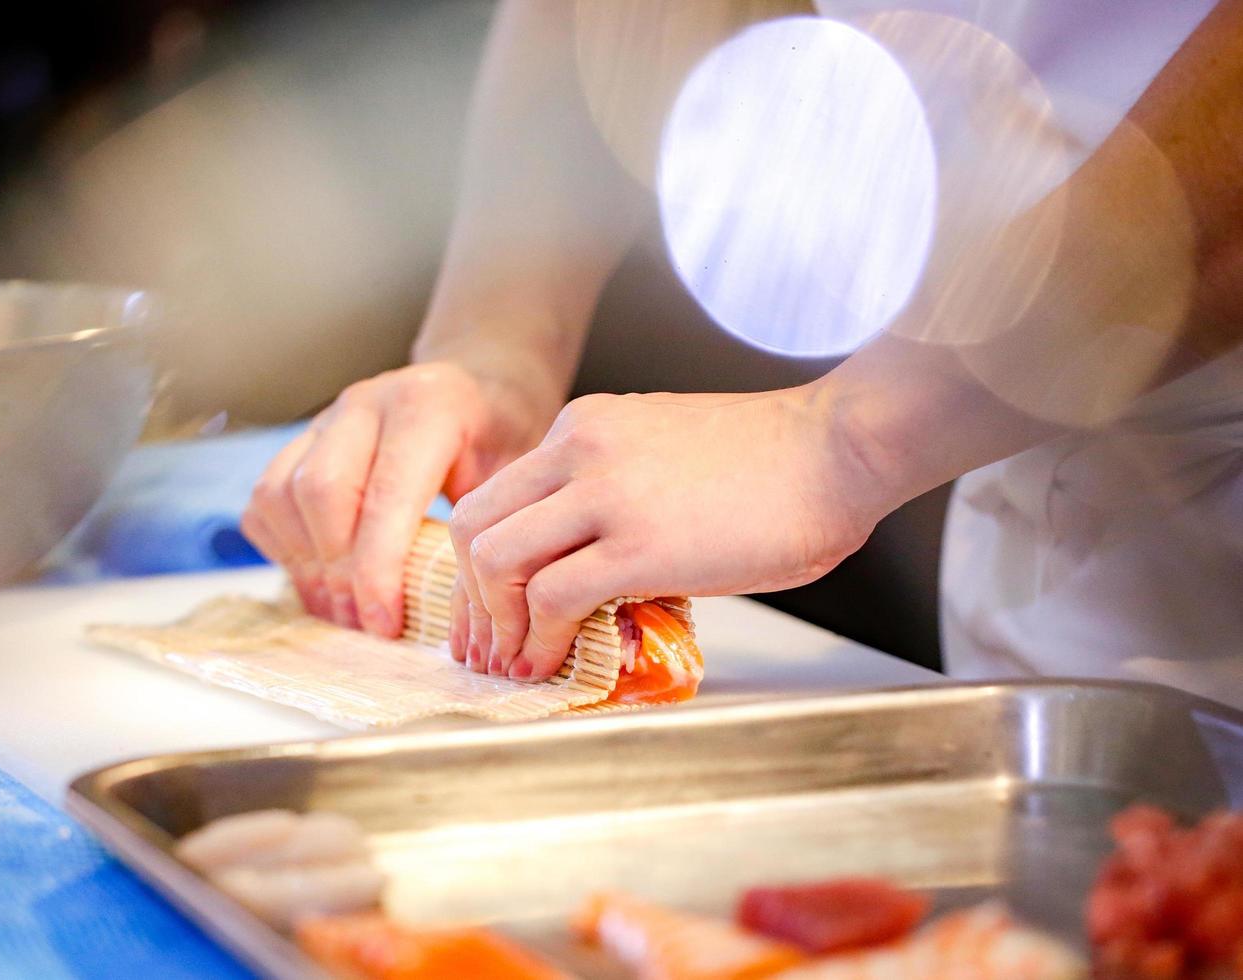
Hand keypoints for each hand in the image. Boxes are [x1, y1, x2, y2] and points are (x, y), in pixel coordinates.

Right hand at [241, 361, 556, 636]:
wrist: (477, 391)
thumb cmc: (500, 443)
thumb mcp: (516, 477)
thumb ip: (483, 529)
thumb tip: (457, 613)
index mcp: (427, 407)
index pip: (385, 495)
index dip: (377, 570)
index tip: (384, 626)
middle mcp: (367, 402)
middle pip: (320, 491)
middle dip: (336, 572)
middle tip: (360, 625)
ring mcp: (327, 418)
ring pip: (282, 493)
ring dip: (304, 565)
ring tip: (339, 612)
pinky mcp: (301, 439)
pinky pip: (265, 498)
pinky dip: (281, 549)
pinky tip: (317, 579)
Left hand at [447, 387, 901, 678]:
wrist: (840, 449)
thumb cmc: (775, 462)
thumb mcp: (664, 453)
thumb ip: (613, 493)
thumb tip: (590, 565)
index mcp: (584, 426)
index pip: (498, 496)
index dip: (480, 564)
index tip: (490, 612)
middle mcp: (579, 448)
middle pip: (472, 525)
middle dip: (470, 599)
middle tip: (489, 648)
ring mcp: (604, 493)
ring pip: (494, 559)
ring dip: (495, 624)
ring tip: (517, 662)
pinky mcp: (638, 544)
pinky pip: (551, 597)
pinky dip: (538, 641)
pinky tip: (552, 663)